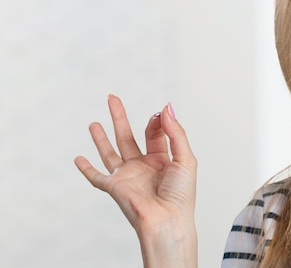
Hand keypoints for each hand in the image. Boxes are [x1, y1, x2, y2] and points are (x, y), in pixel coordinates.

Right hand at [75, 95, 197, 266]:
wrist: (167, 220)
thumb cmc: (181, 195)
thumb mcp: (185, 158)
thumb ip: (175, 133)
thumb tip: (166, 107)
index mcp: (162, 160)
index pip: (154, 134)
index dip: (156, 121)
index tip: (159, 114)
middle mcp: (143, 166)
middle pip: (128, 136)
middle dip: (120, 117)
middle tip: (112, 98)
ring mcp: (127, 176)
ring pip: (110, 152)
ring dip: (101, 137)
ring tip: (94, 123)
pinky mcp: (114, 186)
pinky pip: (96, 176)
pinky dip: (85, 168)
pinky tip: (78, 158)